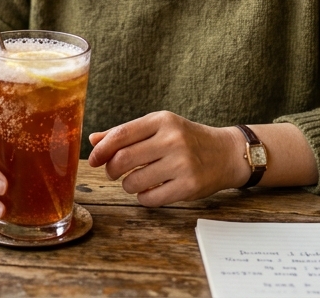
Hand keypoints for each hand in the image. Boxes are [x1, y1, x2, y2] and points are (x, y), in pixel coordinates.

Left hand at [87, 111, 242, 206]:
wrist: (226, 153)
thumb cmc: (187, 139)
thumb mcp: (160, 127)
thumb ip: (127, 133)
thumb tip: (94, 140)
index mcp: (163, 121)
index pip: (122, 134)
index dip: (102, 149)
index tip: (93, 160)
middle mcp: (173, 140)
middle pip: (123, 159)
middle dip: (111, 170)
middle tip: (112, 173)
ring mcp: (182, 163)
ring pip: (134, 182)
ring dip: (127, 185)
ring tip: (135, 181)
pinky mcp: (189, 186)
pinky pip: (150, 198)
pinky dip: (143, 198)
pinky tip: (150, 191)